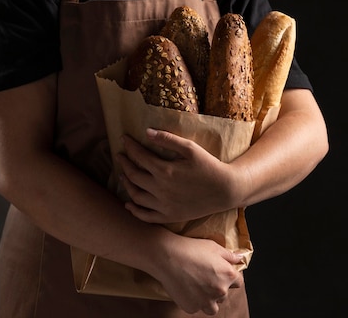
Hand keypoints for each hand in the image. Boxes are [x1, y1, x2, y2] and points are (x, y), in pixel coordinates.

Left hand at [117, 128, 248, 222]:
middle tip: (120, 156)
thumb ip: (168, 139)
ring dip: (126, 184)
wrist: (226, 190)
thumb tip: (146, 132)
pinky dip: (134, 210)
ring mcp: (163, 205)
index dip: (130, 146)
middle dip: (124, 163)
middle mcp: (160, 189)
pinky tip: (129, 204)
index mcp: (164, 170)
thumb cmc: (210, 166)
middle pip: (133, 175)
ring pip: (136, 196)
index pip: (139, 156)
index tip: (124, 139)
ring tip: (123, 175)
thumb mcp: (191, 148)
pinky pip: (146, 216)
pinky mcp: (169, 215)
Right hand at [154, 232, 244, 314]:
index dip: (231, 277)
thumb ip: (230, 256)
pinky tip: (187, 289)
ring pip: (212, 307)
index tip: (222, 274)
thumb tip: (240, 258)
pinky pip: (196, 308)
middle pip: (224, 295)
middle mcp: (220, 291)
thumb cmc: (191, 249)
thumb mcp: (214, 247)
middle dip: (218, 288)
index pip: (238, 282)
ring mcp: (205, 301)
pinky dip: (194, 301)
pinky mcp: (191, 307)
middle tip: (206, 278)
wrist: (168, 256)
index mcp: (228, 276)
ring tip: (199, 289)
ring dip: (209, 300)